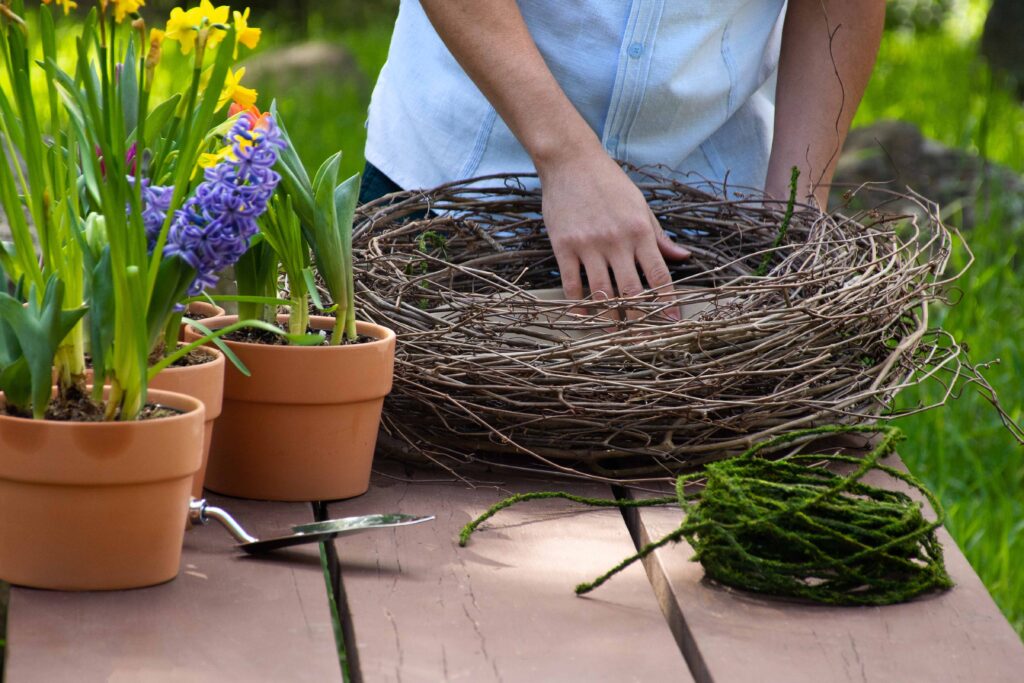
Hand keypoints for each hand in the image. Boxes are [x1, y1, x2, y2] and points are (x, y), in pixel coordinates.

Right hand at [537, 144, 690, 319]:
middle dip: (639, 316)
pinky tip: (583, 316)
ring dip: (609, 316)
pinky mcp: (564, 246)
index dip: (667, 301)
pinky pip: (571, 283)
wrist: (571, 161)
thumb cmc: (609, 182)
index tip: (672, 321)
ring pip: (602, 291)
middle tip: (642, 335)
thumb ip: (659, 236)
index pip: (659, 274)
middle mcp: (616, 240)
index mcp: (640, 231)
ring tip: (615, 332)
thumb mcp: (640, 205)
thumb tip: (684, 257)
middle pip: (632, 290)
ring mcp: (589, 245)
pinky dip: (578, 304)